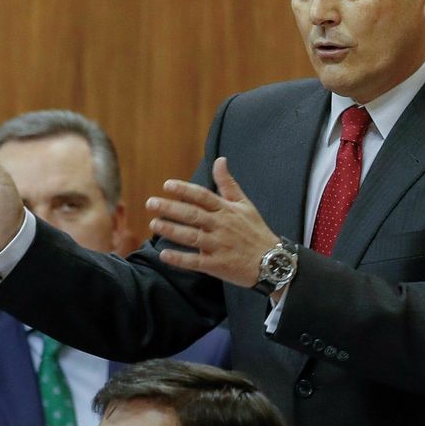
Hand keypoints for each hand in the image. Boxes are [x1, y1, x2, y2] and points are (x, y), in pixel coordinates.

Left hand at [147, 157, 279, 287]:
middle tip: (151, 204)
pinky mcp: (218, 265)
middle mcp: (222, 226)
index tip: (167, 185)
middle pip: (193, 214)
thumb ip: (228, 184)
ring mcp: (219, 246)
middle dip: (170, 208)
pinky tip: (164, 255)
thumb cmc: (256, 232)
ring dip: (171, 230)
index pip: (203, 196)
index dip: (184, 190)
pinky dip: (180, 259)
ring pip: (191, 237)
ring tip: (154, 225)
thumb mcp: (245, 204)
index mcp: (227, 211)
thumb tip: (219, 160)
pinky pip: (195, 262)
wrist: (273, 262)